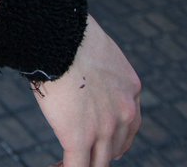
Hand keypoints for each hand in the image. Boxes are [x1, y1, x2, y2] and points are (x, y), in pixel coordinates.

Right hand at [32, 16, 140, 166]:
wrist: (57, 35)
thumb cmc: (68, 35)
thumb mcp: (97, 52)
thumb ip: (99, 73)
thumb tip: (81, 74)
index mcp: (132, 91)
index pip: (127, 127)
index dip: (111, 136)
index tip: (95, 137)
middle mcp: (125, 113)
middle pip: (114, 147)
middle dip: (97, 150)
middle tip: (78, 149)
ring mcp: (104, 129)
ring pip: (97, 162)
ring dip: (84, 163)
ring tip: (67, 159)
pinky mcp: (79, 138)